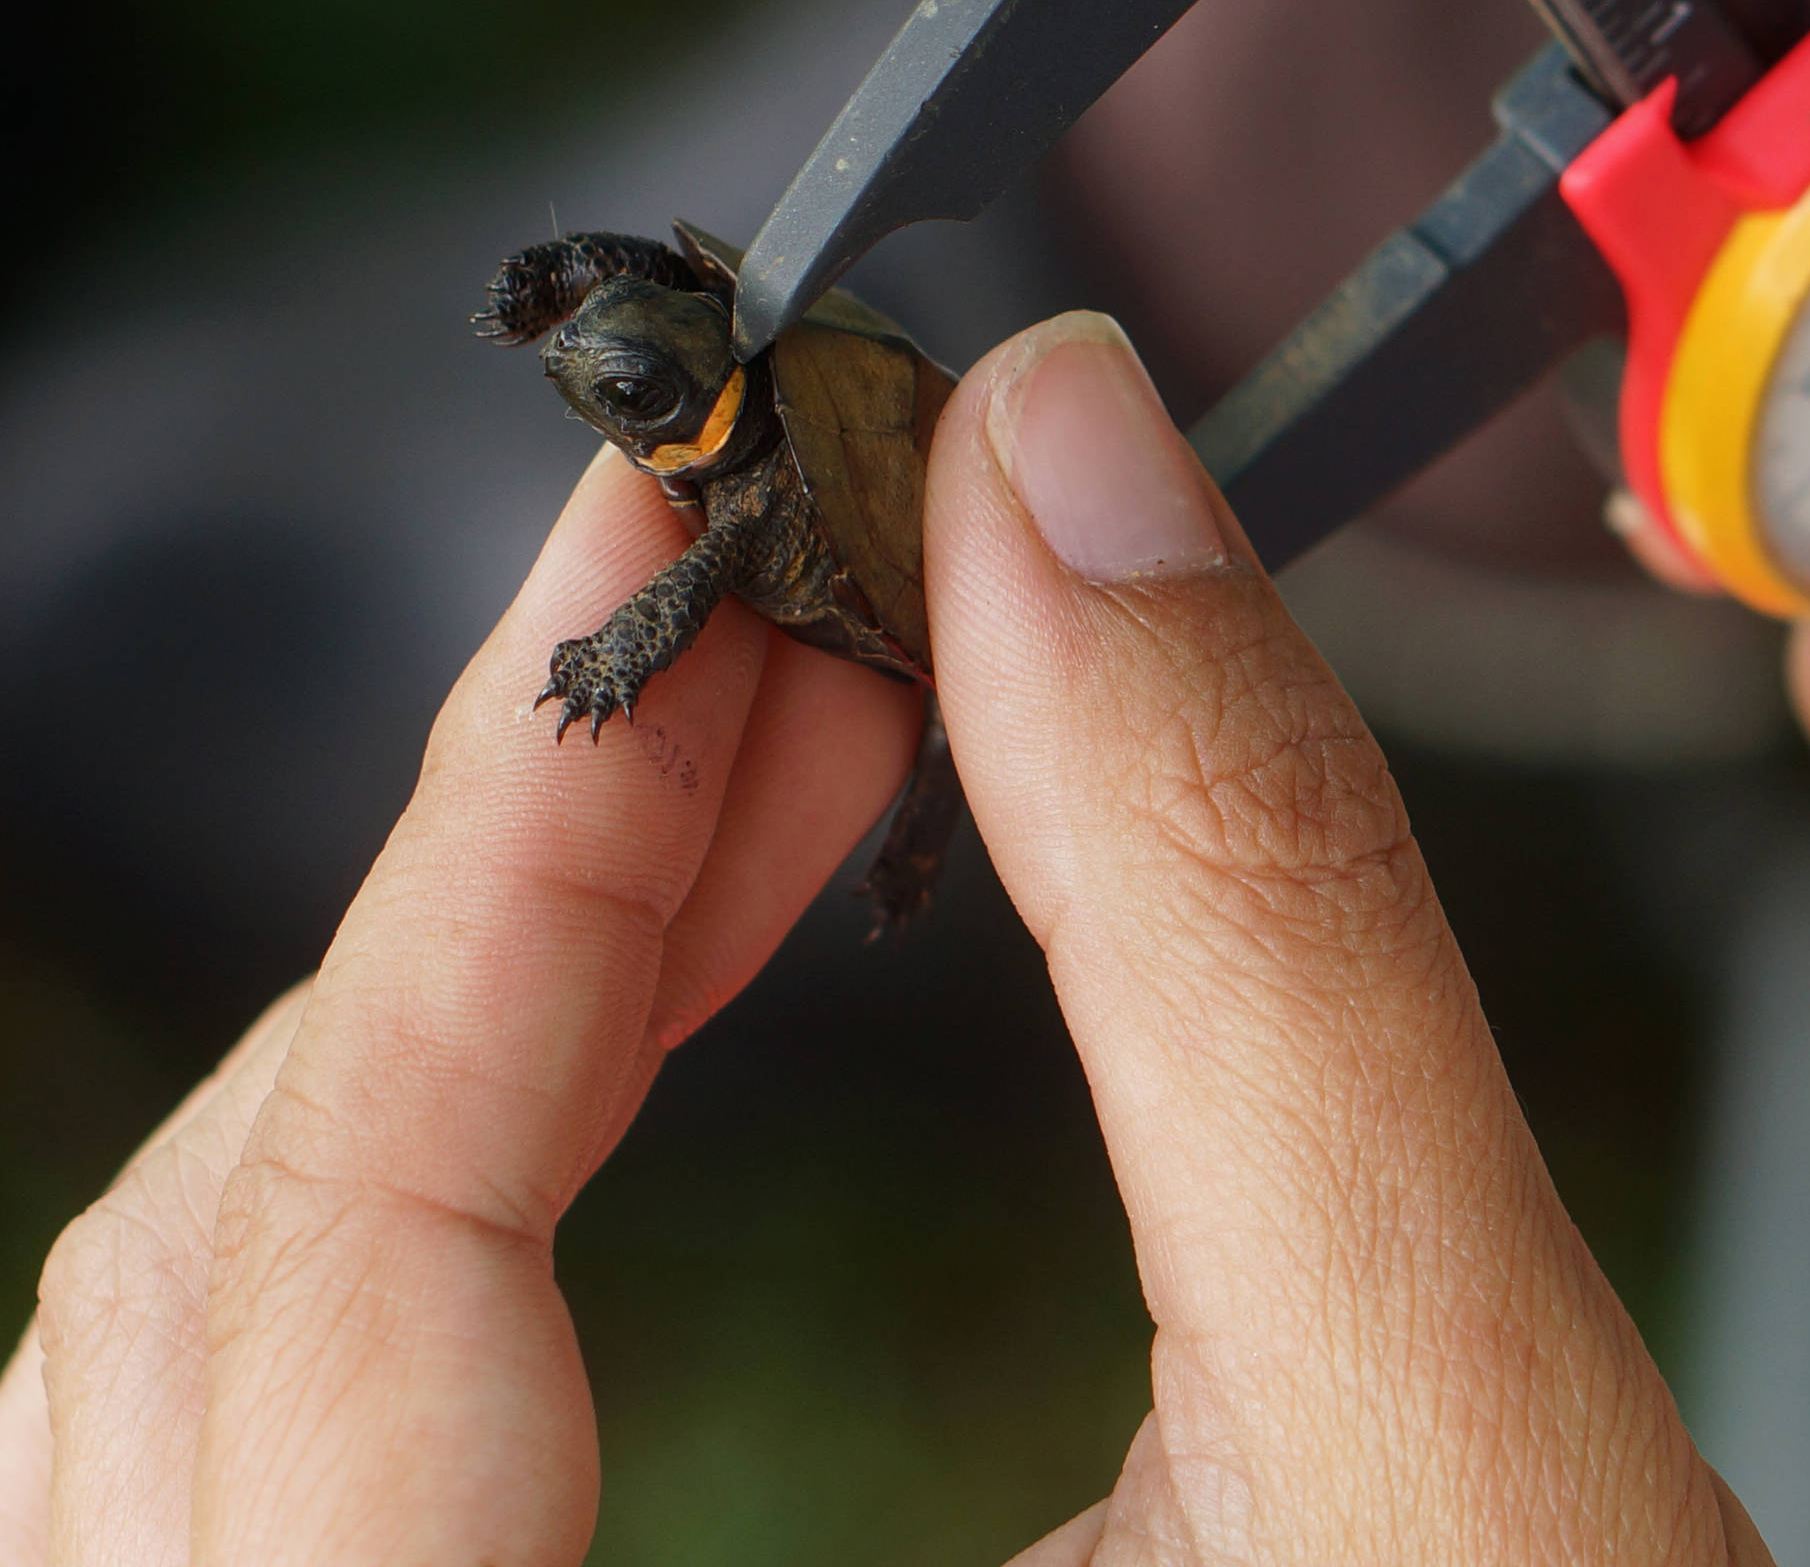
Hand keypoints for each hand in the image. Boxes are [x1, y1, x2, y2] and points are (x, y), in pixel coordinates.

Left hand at [4, 315, 1768, 1563]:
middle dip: (533, 863)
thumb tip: (1072, 474)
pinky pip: (353, 1404)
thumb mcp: (1452, 1423)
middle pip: (268, 1262)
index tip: (677, 523)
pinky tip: (677, 968)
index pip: (355, 1249)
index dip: (507, 823)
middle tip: (791, 606)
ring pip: (274, 1323)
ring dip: (511, 973)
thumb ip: (1250, 930)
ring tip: (774, 742)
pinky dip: (501, 1127)